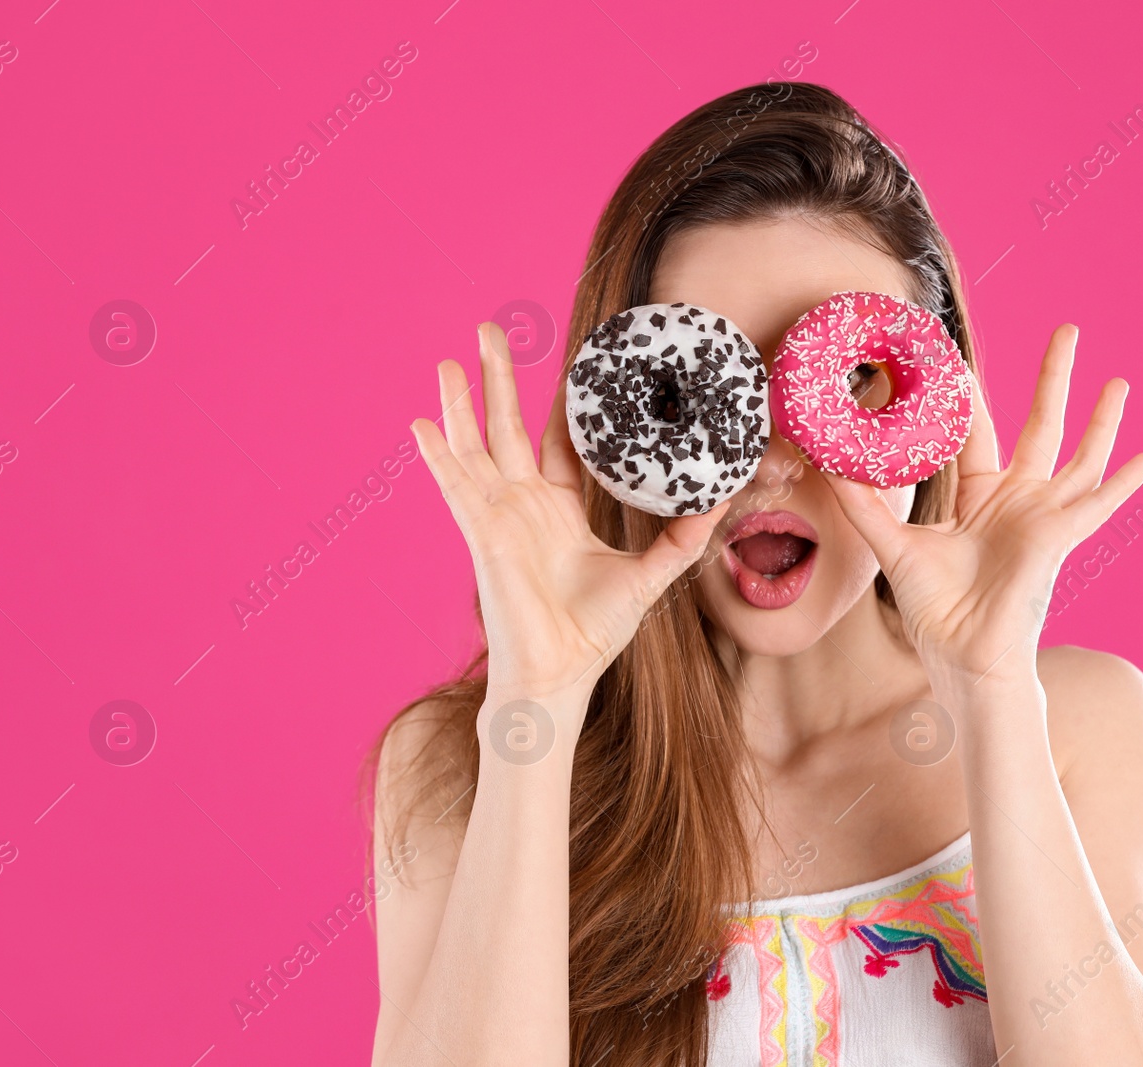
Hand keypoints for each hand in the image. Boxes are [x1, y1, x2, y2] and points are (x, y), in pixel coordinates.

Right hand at [411, 323, 732, 714]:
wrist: (560, 674)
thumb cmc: (595, 633)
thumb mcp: (649, 575)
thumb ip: (682, 539)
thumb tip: (722, 501)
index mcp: (560, 510)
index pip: (558, 442)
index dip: (561, 403)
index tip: (568, 363)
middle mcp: (525, 505)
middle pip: (508, 426)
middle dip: (499, 379)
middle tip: (490, 330)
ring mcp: (499, 516)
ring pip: (476, 445)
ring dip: (461, 403)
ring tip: (451, 359)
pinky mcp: (482, 533)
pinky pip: (456, 486)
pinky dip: (438, 455)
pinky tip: (420, 424)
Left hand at [827, 324, 1142, 686]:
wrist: (962, 657)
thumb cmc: (937, 609)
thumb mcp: (895, 547)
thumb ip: (866, 507)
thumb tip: (831, 466)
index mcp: (980, 496)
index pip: (974, 432)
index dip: (966, 396)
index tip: (955, 355)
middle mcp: (1018, 499)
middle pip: (1040, 424)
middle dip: (1054, 378)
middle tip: (1068, 329)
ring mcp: (1043, 517)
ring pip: (1079, 456)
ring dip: (1100, 420)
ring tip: (1119, 381)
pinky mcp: (1057, 538)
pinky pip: (1097, 506)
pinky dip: (1124, 484)